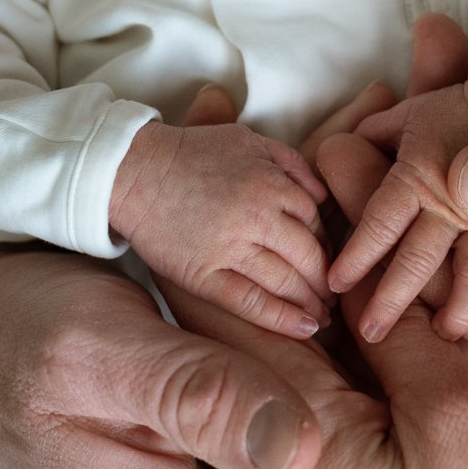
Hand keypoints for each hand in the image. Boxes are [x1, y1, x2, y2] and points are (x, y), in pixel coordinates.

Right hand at [111, 119, 330, 337]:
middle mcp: (257, 216)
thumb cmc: (190, 152)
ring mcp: (229, 247)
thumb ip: (290, 162)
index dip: (327, 245)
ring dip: (312, 303)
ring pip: (286, 281)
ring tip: (325, 318)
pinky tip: (305, 329)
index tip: (332, 261)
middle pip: (309, 255)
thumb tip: (322, 196)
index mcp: (271, 183)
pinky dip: (281, 318)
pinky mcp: (203, 274)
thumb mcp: (248, 140)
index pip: (316, 221)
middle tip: (335, 297)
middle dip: (327, 280)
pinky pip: (250, 302)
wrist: (131, 170)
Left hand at [328, 47, 467, 343]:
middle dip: (392, 299)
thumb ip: (369, 141)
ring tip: (444, 337)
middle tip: (371, 333)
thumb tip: (336, 155)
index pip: (379, 220)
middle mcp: (451, 200)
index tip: (334, 283)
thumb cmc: (451, 108)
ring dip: (459, 307)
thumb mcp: (403, 117)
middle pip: (419, 258)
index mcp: (415, 175)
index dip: (356, 253)